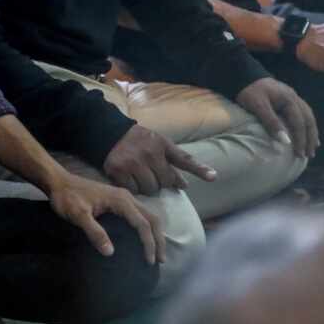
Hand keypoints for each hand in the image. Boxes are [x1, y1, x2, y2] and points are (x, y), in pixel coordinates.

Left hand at [47, 172, 165, 265]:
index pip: (143, 223)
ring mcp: (124, 197)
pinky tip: (143, 238)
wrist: (58, 182)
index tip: (149, 261)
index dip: (149, 243)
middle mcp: (127, 197)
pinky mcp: (119, 200)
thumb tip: (110, 253)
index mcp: (120, 200)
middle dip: (159, 239)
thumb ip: (94, 232)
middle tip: (160, 260)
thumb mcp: (78, 215)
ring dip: (155, 233)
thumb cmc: (67, 198)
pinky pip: (140, 213)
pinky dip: (147, 227)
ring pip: (148, 214)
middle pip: (152, 218)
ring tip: (156, 252)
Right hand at [102, 124, 216, 196]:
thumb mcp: (158, 144)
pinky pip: (133, 190)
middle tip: (151, 174)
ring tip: (140, 176)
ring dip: (147, 187)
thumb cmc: (139, 141)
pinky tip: (129, 179)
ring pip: (149, 189)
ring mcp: (133, 162)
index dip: (199, 169)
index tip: (213, 177)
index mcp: (162, 145)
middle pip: (164, 182)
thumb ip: (172, 162)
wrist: (109, 133)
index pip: (183, 159)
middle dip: (160, 182)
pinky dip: (133, 188)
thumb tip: (184, 185)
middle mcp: (149, 153)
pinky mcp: (118, 170)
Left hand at [235, 77, 318, 159]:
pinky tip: (307, 131)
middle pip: (308, 120)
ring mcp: (293, 96)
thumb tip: (286, 142)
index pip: (299, 123)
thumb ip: (272, 123)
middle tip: (309, 155)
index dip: (301, 140)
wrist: (244, 75)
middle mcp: (295, 97)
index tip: (300, 155)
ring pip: (308, 116)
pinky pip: (303, 112)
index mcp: (289, 99)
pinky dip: (307, 123)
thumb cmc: (250, 91)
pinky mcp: (289, 98)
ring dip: (311, 132)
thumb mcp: (258, 106)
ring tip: (313, 147)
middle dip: (310, 138)